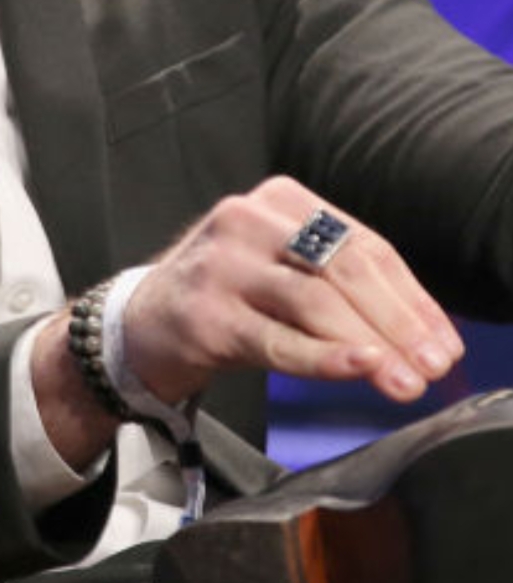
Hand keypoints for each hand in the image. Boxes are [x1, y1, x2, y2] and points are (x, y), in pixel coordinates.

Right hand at [121, 177, 461, 407]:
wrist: (140, 323)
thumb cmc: (227, 298)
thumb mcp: (285, 271)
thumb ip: (345, 289)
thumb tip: (422, 338)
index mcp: (279, 201)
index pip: (366, 246)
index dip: (413, 300)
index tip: (442, 345)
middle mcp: (247, 220)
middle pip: (345, 268)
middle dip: (399, 323)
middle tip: (430, 367)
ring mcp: (221, 264)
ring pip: (315, 300)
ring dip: (370, 346)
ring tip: (403, 381)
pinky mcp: (205, 313)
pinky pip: (276, 338)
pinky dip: (324, 357)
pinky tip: (357, 367)